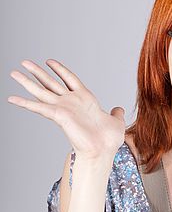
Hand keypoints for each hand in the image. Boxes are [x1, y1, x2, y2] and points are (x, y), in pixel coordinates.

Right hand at [8, 59, 125, 159]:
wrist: (104, 151)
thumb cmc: (109, 140)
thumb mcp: (116, 121)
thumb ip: (116, 113)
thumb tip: (118, 110)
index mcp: (85, 99)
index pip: (69, 78)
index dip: (60, 70)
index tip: (49, 61)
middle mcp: (71, 102)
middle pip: (50, 83)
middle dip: (37, 73)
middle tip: (23, 63)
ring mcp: (63, 108)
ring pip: (41, 91)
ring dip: (27, 82)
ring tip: (14, 73)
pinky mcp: (58, 116)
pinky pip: (39, 107)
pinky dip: (25, 103)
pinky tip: (12, 98)